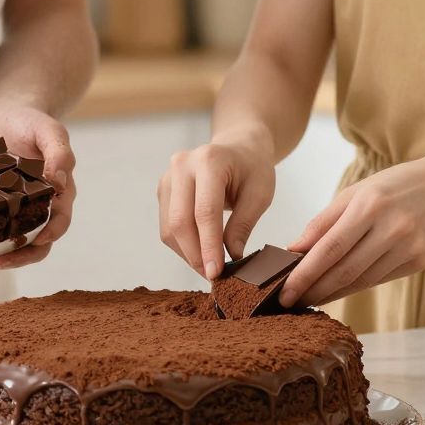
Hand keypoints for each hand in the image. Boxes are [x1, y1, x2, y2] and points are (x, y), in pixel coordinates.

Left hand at [0, 105, 76, 271]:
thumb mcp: (50, 131)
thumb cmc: (34, 123)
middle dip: (19, 257)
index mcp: (58, 194)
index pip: (59, 221)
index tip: (36, 242)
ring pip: (12, 242)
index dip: (50, 235)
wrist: (9, 118)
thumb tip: (59, 183)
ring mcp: (15, 211)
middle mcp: (38, 208)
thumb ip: (59, 154)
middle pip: (36, 243)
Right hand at [157, 131, 276, 280]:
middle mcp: (182, 166)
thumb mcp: (260, 194)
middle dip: (195, 254)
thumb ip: (243, 224)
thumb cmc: (253, 168)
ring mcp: (168, 177)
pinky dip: (182, 245)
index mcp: (209, 161)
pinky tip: (200, 253)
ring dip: (187, 253)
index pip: (205, 212)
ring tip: (209, 267)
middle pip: (181, 221)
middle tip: (212, 277)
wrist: (238, 147)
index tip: (216, 273)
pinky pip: (167, 225)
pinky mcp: (164, 190)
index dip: (209, 246)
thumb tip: (231, 257)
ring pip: (170, 227)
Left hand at [278, 154, 424, 307]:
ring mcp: (409, 248)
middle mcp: (392, 228)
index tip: (283, 291)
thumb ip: (322, 222)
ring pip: (361, 281)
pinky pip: (378, 280)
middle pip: (344, 271)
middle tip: (290, 301)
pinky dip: (354, 287)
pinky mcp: (419, 263)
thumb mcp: (354, 192)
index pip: (329, 249)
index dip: (304, 274)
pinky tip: (337, 289)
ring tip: (309, 297)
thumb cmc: (393, 186)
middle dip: (313, 290)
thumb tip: (293, 250)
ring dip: (331, 293)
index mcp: (370, 205)